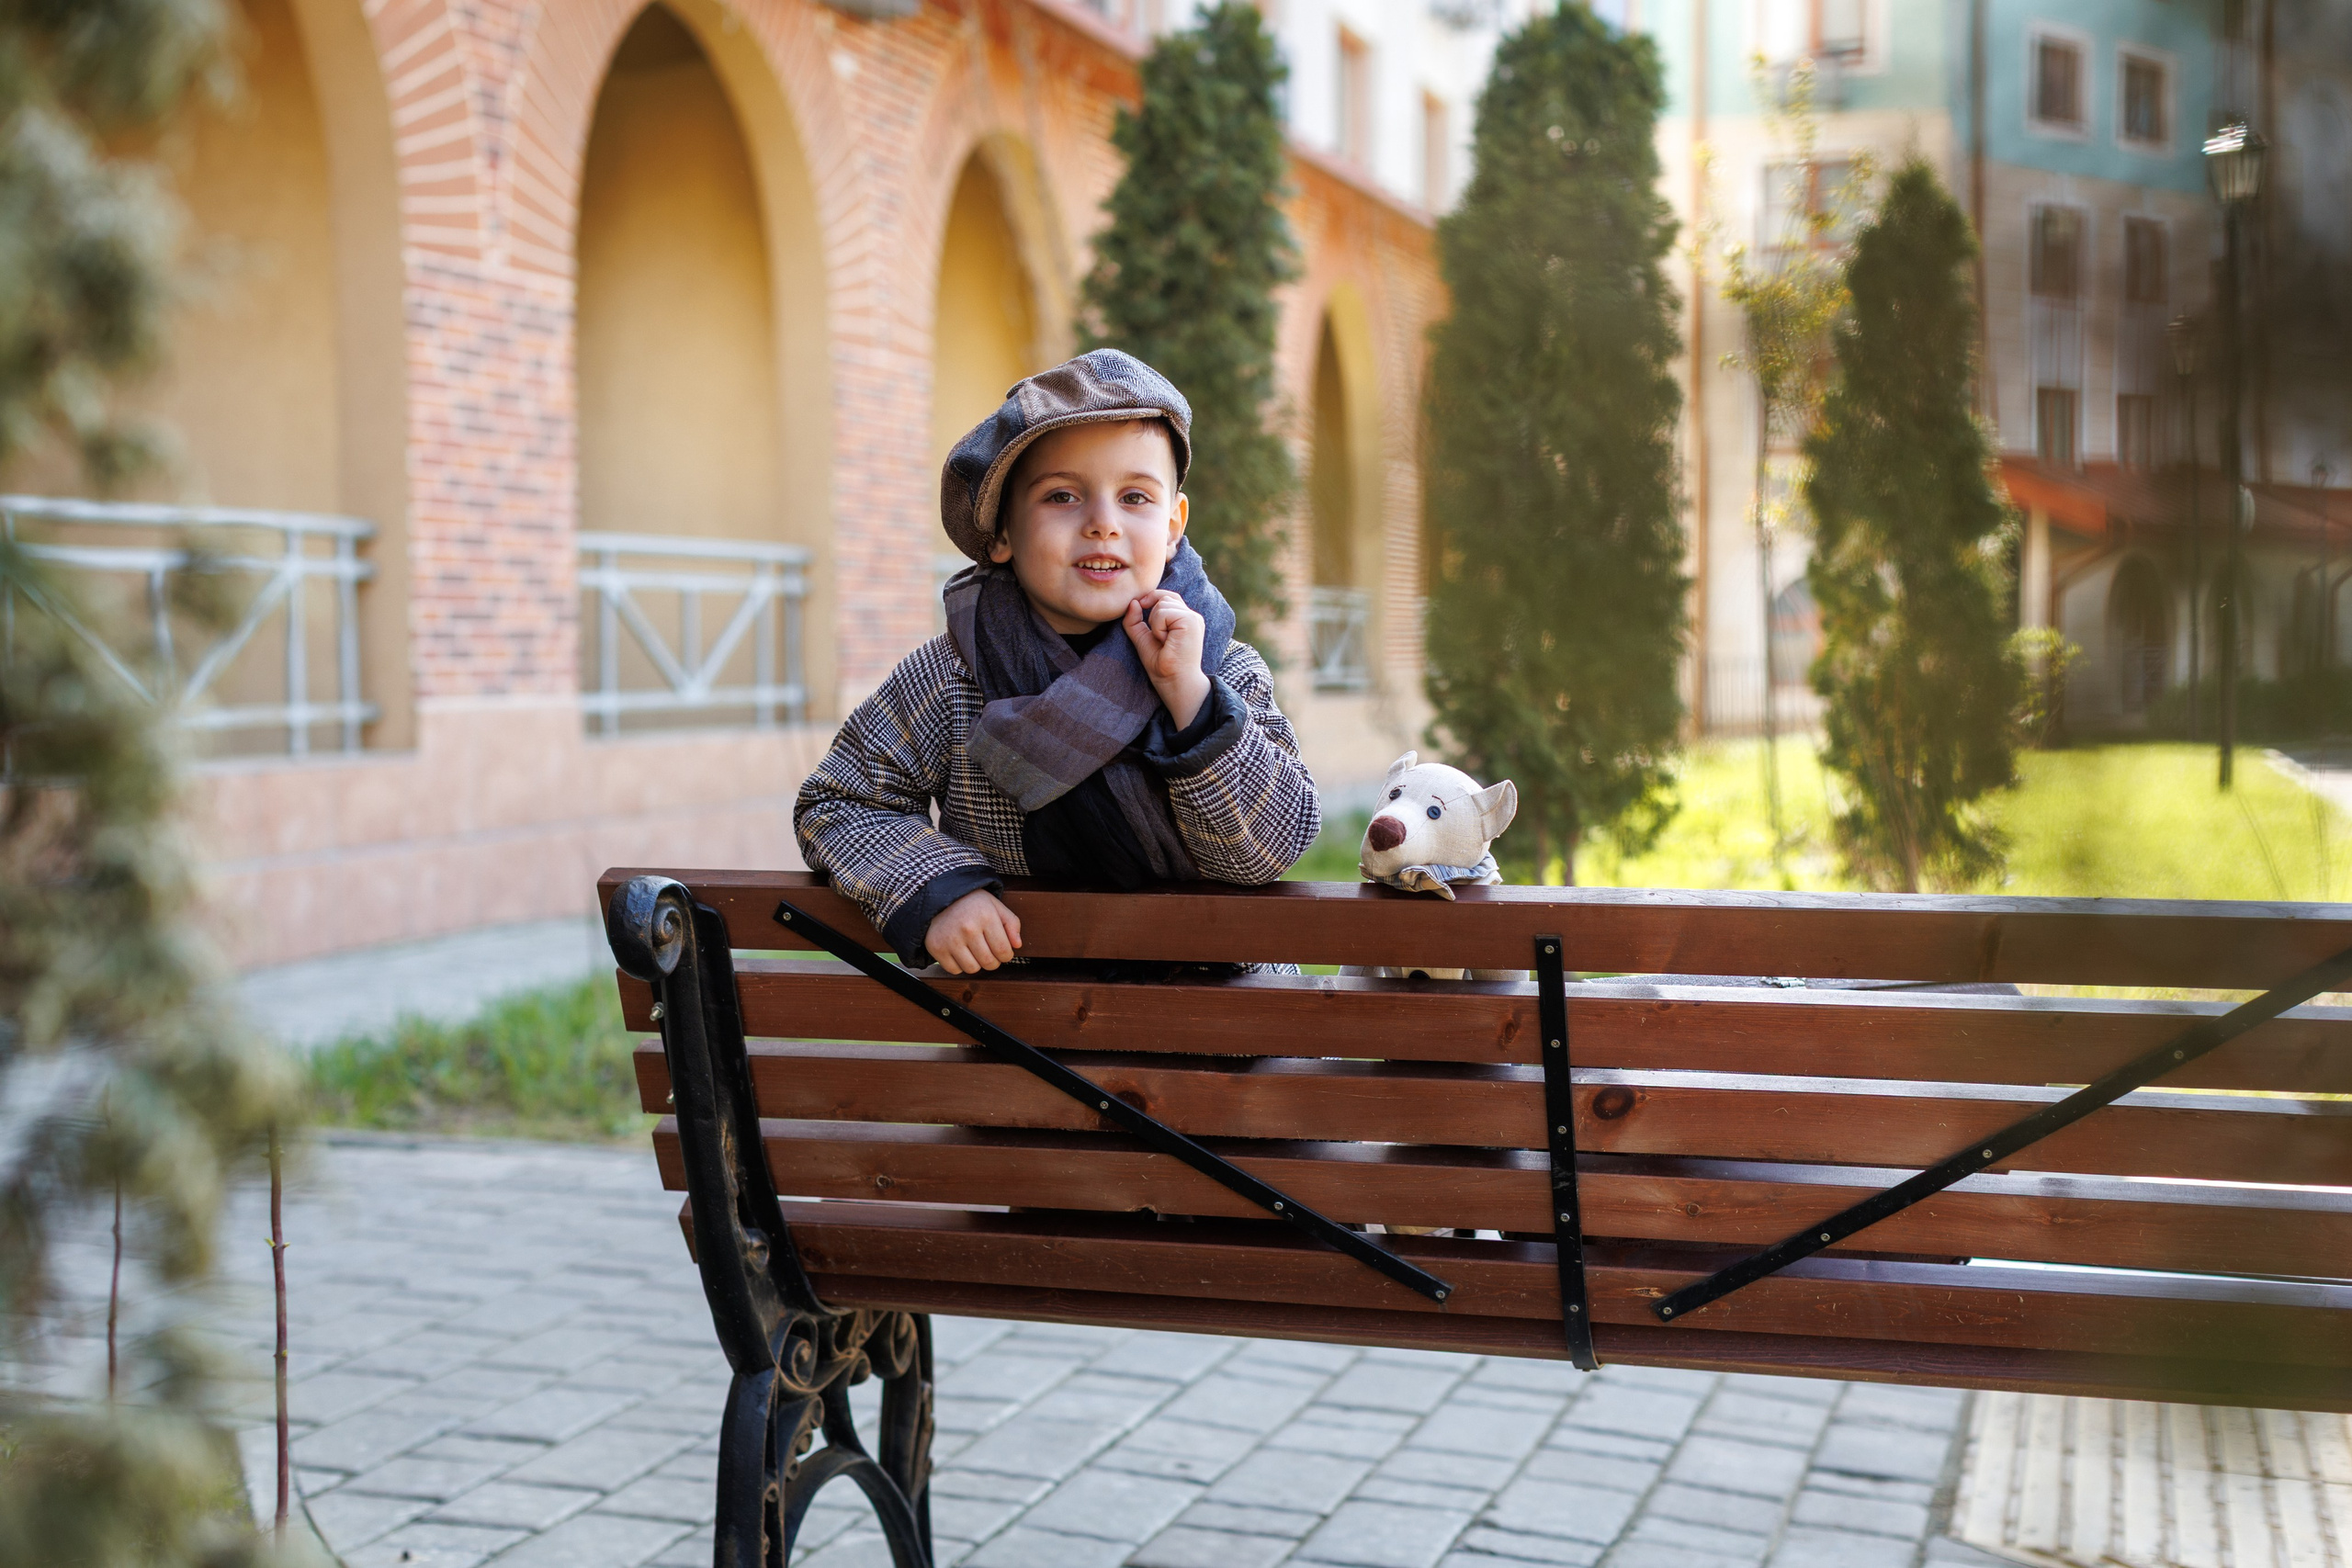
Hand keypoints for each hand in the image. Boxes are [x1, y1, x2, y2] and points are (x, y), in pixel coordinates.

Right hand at [925, 888, 1021, 973]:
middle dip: (993, 961)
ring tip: (974, 951)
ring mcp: (951, 939)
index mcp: (986, 916)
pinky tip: (959, 952)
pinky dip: (959, 965)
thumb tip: (1017, 945)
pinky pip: (954, 970)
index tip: (1002, 952)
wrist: (939, 897)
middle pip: (989, 963)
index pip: (1004, 951)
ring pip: (972, 969)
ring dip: (976, 964)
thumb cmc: (971, 903)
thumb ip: (1012, 923)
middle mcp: (968, 928)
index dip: (1006, 956)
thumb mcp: (995, 905)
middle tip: (989, 952)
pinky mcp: (937, 947)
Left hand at [1122, 588, 1210, 728]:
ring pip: (1162, 604)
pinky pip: (1164, 612)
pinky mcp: (1191, 620)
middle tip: (1160, 638)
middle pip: (1164, 597)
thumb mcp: (1143, 639)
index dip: (1152, 598)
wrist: (1174, 681)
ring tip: (1164, 641)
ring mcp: (1193, 617)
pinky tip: (1166, 641)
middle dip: (1153, 616)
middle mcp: (1191, 616)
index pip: (1167, 596)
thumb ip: (1135, 621)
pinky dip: (1158, 627)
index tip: (1139, 606)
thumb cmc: (1162, 665)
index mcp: (1184, 619)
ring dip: (1156, 624)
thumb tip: (1132, 602)